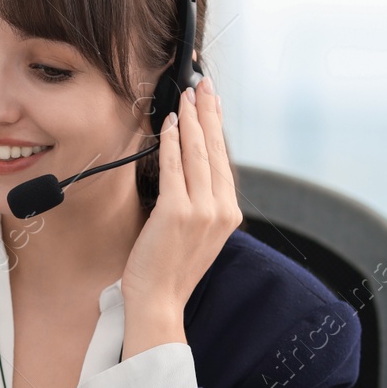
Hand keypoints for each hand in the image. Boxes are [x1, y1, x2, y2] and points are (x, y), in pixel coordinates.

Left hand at [120, 75, 240, 357]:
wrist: (158, 302)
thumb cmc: (169, 270)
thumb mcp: (196, 235)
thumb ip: (200, 205)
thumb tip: (192, 170)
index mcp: (228, 214)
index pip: (224, 161)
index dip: (217, 128)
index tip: (212, 103)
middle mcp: (221, 210)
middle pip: (216, 150)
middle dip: (208, 113)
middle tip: (203, 85)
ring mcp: (201, 211)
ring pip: (199, 154)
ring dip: (192, 120)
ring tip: (187, 96)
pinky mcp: (177, 212)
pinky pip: (176, 168)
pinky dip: (174, 142)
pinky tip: (171, 123)